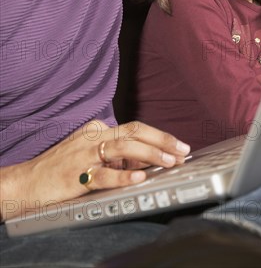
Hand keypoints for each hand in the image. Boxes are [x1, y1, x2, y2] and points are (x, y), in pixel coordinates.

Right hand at [0, 120, 189, 220]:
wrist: (26, 182)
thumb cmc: (61, 169)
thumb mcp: (91, 154)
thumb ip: (117, 155)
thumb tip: (148, 161)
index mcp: (98, 130)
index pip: (135, 129)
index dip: (160, 136)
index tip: (179, 146)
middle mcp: (93, 137)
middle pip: (134, 132)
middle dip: (162, 140)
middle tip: (183, 150)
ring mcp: (84, 155)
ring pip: (123, 147)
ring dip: (150, 154)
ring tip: (169, 161)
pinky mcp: (77, 175)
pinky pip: (104, 174)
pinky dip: (124, 174)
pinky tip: (140, 176)